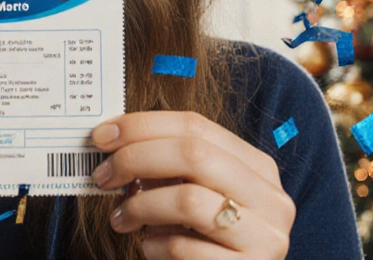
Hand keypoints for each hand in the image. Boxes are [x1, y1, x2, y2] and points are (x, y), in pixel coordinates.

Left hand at [91, 111, 295, 258]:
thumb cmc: (208, 243)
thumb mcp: (198, 196)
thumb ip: (172, 168)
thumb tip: (116, 139)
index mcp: (258, 168)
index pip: (197, 127)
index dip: (143, 126)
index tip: (102, 136)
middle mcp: (271, 198)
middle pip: (193, 154)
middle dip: (135, 158)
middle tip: (102, 176)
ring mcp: (266, 237)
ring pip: (188, 200)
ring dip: (140, 206)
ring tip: (120, 219)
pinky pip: (185, 248)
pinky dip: (155, 245)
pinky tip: (149, 248)